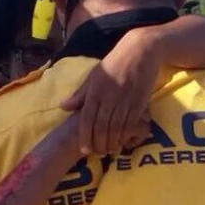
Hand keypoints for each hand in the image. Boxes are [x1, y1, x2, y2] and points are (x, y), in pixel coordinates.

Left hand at [60, 27, 157, 156]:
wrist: (141, 51)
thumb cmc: (115, 63)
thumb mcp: (95, 76)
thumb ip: (80, 94)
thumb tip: (63, 107)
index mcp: (96, 89)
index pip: (87, 118)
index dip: (85, 136)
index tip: (85, 150)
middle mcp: (109, 96)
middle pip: (101, 126)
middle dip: (99, 143)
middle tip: (98, 153)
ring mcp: (125, 99)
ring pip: (116, 128)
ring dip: (112, 142)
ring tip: (109, 150)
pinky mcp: (140, 102)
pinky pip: (131, 124)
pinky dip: (125, 135)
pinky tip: (122, 141)